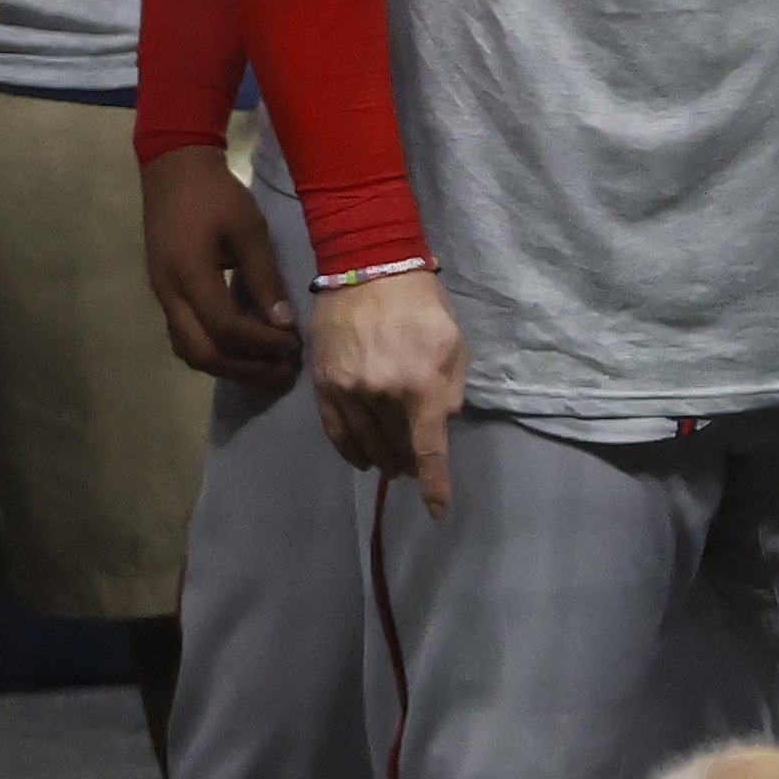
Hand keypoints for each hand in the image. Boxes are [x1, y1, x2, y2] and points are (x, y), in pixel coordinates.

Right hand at [142, 144, 297, 385]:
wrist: (173, 169)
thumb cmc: (214, 194)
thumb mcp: (248, 229)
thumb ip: (265, 277)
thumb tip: (284, 323)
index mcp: (190, 274)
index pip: (226, 328)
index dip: (262, 344)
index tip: (293, 344)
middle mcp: (170, 293)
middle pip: (202, 353)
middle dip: (246, 368)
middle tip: (282, 368)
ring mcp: (163, 295)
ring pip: (190, 352)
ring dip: (229, 366)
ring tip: (266, 366)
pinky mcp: (165, 293)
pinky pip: (185, 338)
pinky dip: (216, 351)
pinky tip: (243, 348)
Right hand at [306, 269, 465, 509]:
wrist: (367, 268)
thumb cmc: (422, 304)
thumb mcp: (455, 345)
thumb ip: (451, 389)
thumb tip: (439, 422)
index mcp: (420, 386)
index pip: (428, 450)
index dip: (434, 485)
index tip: (438, 511)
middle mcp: (381, 394)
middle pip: (396, 447)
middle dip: (409, 463)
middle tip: (413, 466)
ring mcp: (347, 390)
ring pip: (365, 442)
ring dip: (381, 458)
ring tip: (390, 464)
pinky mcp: (323, 383)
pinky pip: (335, 429)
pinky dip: (349, 449)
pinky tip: (360, 458)